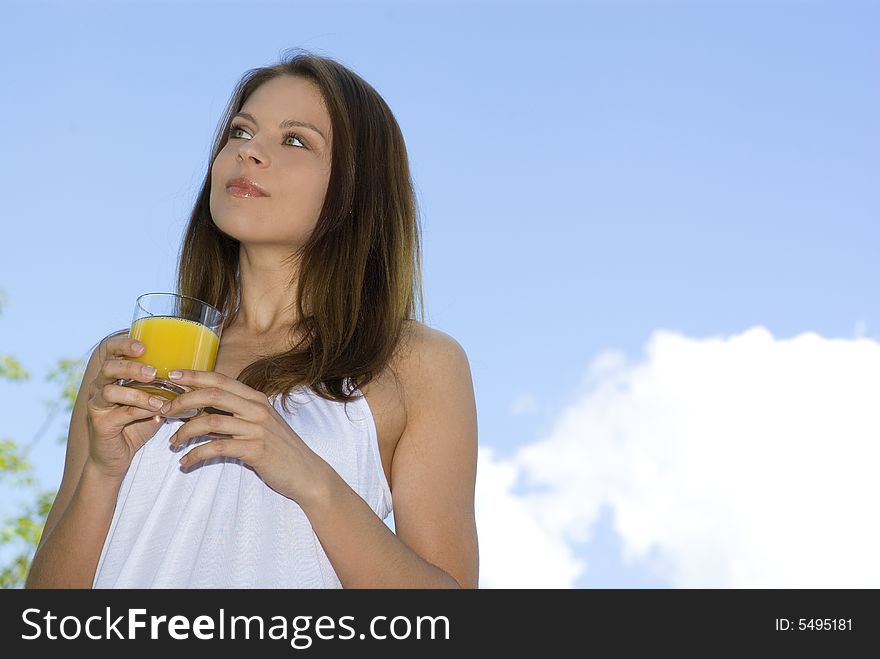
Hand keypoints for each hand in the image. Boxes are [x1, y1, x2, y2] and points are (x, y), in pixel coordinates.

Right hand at [86, 335, 168, 479]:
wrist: (117, 457)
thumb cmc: (137, 424)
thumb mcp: (154, 401)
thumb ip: (166, 387)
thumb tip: (195, 375)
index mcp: (112, 376)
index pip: (110, 350)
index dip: (123, 344)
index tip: (143, 345)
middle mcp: (100, 386)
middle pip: (108, 367)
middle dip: (130, 366)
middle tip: (153, 372)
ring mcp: (97, 405)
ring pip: (110, 391)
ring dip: (138, 393)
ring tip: (159, 399)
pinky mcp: (100, 423)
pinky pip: (118, 414)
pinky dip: (139, 411)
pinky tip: (155, 413)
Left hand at [160, 369, 330, 504]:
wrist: (306, 473)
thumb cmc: (279, 448)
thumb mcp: (260, 424)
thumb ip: (236, 413)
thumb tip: (202, 409)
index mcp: (256, 398)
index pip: (220, 379)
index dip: (194, 375)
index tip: (172, 376)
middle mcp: (257, 409)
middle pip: (212, 394)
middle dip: (182, 400)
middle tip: (164, 411)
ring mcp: (257, 429)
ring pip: (210, 421)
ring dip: (184, 431)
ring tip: (173, 443)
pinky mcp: (255, 450)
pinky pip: (216, 448)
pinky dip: (196, 455)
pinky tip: (186, 463)